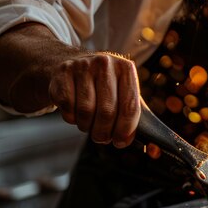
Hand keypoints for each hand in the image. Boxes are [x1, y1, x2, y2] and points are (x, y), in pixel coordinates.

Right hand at [0, 23, 139, 147]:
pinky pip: (68, 107)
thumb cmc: (105, 84)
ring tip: (89, 125)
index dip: (126, 129)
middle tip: (102, 137)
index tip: (121, 142)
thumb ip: (133, 112)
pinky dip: (71, 118)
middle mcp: (106, 63)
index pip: (129, 105)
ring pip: (86, 111)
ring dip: (87, 126)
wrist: (75, 64)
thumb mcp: (123, 90)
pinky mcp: (63, 73)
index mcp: (126, 68)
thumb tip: (145, 143)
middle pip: (107, 111)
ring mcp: (83, 66)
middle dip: (104, 132)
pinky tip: (75, 113)